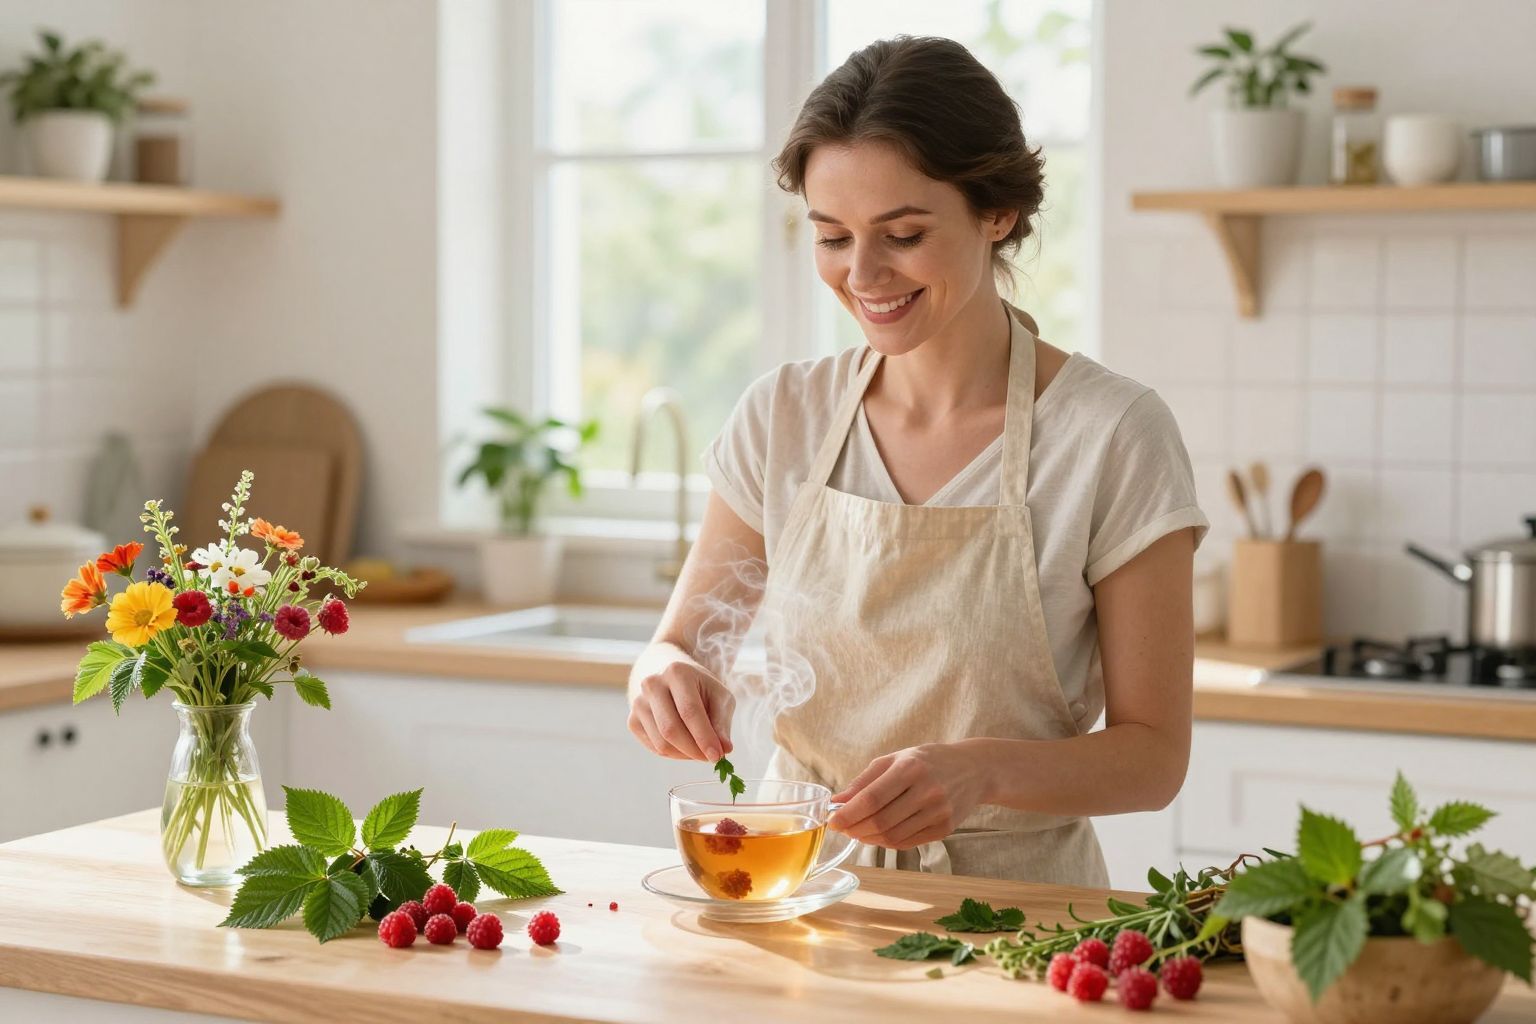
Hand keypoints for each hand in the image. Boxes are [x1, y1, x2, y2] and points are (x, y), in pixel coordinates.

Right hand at [627, 641, 734, 761]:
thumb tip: (724, 749)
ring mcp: (638, 703)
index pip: (689, 711)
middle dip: (694, 750)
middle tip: (711, 758)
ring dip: (685, 754)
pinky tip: (685, 745)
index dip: (704, 736)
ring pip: (662, 743)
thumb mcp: (720, 698)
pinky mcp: (632, 721)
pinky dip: (673, 754)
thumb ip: (722, 723)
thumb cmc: (701, 689)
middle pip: (671, 729)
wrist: (674, 681)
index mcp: (677, 673)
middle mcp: (652, 684)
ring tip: (700, 749)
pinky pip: (654, 748)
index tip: (718, 755)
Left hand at [827, 743, 989, 849]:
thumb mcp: (896, 759)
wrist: (974, 769)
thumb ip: (865, 781)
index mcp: (910, 767)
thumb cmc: (928, 761)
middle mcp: (927, 790)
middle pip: (881, 820)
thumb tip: (837, 801)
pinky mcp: (945, 828)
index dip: (848, 813)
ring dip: (869, 838)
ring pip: (893, 836)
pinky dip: (887, 842)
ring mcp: (938, 811)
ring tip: (858, 831)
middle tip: (843, 828)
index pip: (872, 797)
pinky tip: (878, 835)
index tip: (832, 821)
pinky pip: (908, 842)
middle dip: (855, 828)